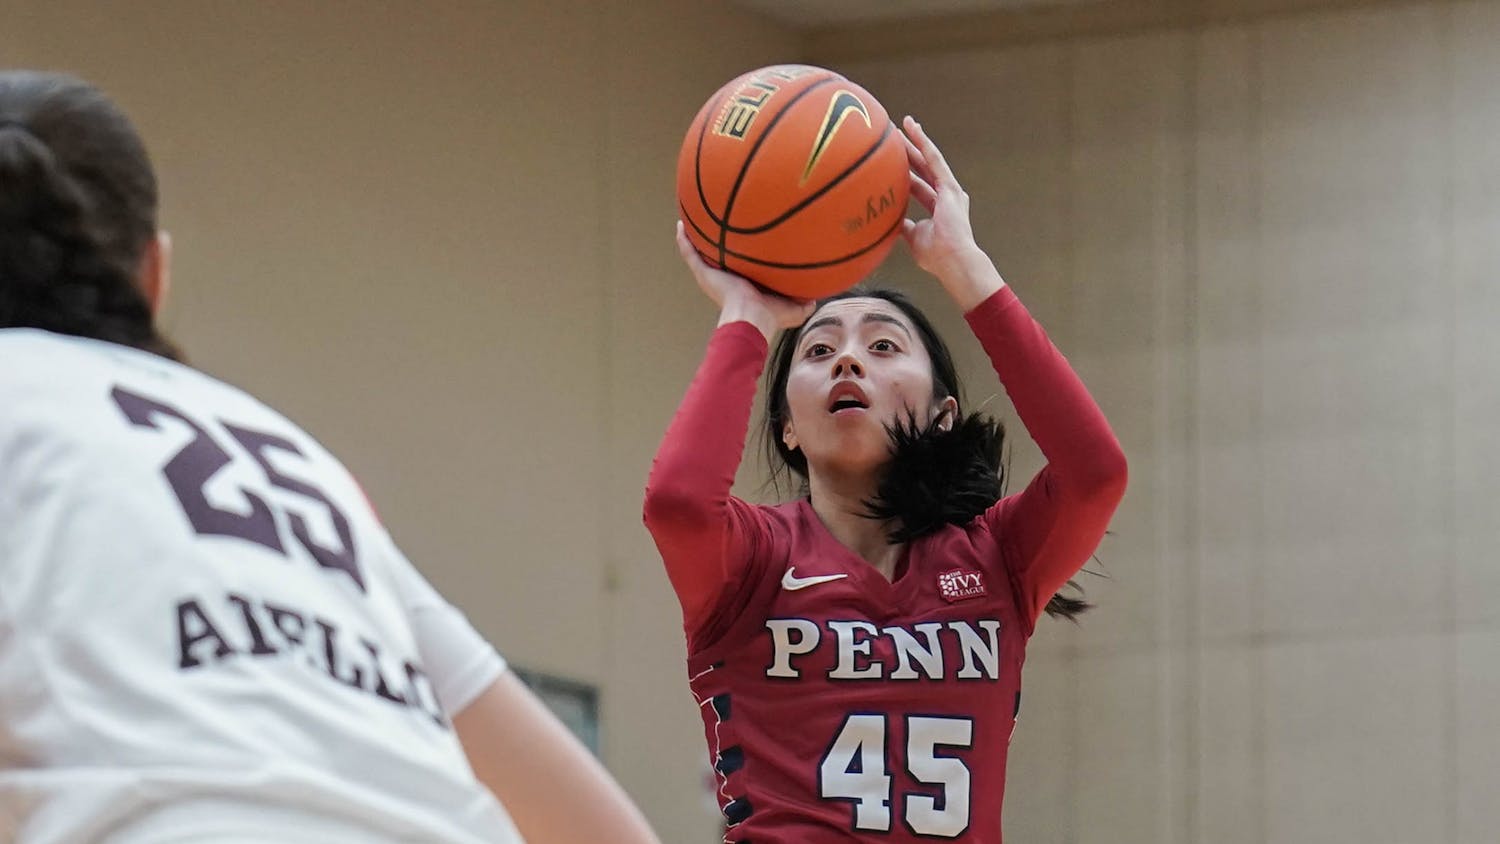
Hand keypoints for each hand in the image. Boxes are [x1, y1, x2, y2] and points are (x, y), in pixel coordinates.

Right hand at [676, 221, 814, 339]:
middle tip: (717, 228)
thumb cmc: (771, 316)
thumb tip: (815, 299)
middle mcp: (726, 280)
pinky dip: (683, 239)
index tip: (745, 244)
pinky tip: (680, 224)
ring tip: (690, 221)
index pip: (742, 269)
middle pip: (719, 259)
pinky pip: (690, 253)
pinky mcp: (704, 274)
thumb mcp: (794, 309)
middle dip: (718, 246)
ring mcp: (712, 276)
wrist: (751, 318)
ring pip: (700, 255)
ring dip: (695, 239)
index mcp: (744, 287)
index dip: (742, 258)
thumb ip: (805, 302)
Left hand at [900, 117, 1003, 309]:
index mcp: (938, 206)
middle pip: (922, 168)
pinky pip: (935, 161)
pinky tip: (915, 130)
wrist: (953, 261)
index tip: (891, 160)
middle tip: (894, 134)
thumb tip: (889, 219)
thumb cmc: (936, 256)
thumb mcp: (914, 237)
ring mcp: (949, 190)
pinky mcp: (950, 188)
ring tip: (904, 124)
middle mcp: (946, 195)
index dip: (904, 172)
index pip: (917, 184)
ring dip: (916, 141)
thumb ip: (903, 225)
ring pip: (929, 159)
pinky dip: (924, 145)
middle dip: (908, 150)